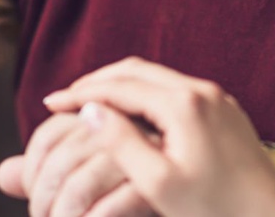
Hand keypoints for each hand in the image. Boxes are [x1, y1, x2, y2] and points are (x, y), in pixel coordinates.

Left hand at [0, 113, 154, 216]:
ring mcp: (142, 155)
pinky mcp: (156, 186)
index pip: (50, 135)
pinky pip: (108, 209)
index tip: (34, 199)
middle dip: (43, 199)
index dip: (32, 169)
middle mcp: (123, 128)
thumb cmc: (136, 195)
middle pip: (61, 160)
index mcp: (106, 119)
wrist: (195, 204)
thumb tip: (3, 175)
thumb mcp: (85, 185)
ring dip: (62, 216)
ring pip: (79, 186)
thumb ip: (45, 179)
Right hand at [42, 58, 274, 216]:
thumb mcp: (158, 183)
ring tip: (90, 105)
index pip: (119, 86)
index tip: (49, 104)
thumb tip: (91, 112)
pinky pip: (174, 89)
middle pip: (136, 71)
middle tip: (64, 99)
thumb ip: (121, 143)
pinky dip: (144, 95)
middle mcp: (201, 90)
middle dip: (97, 82)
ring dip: (120, 86)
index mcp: (183, 104)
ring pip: (156, 78)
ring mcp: (216, 98)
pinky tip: (130, 115)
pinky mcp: (225, 110)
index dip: (81, 94)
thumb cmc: (216, 209)